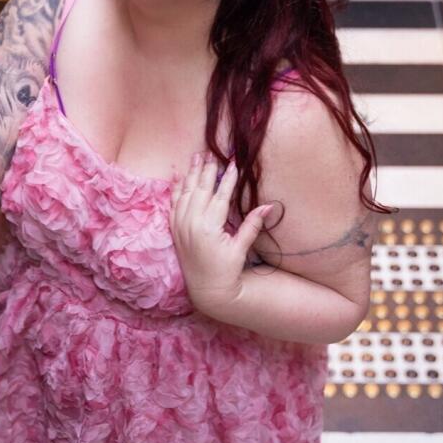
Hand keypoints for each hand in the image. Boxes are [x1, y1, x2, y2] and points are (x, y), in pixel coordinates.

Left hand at [169, 152, 276, 321]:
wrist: (206, 290)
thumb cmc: (227, 270)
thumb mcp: (241, 248)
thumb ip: (252, 225)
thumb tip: (269, 206)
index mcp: (209, 227)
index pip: (220, 196)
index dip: (227, 179)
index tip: (233, 163)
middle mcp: (191, 223)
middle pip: (200, 189)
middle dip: (207, 169)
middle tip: (213, 153)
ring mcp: (180, 225)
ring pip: (185, 192)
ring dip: (191, 173)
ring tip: (197, 156)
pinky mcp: (174, 229)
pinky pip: (173, 202)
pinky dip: (176, 187)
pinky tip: (179, 175)